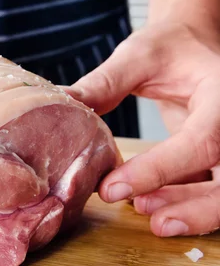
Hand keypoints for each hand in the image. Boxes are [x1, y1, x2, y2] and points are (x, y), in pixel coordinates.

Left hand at [68, 22, 219, 236]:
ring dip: (193, 211)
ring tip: (147, 214)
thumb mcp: (138, 57)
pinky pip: (214, 190)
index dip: (159, 169)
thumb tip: (61, 102)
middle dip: (196, 207)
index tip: (112, 188)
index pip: (202, 140)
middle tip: (151, 220)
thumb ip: (104, 83)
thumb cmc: (170, 47)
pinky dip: (188, 203)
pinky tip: (153, 205)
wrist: (195, 46)